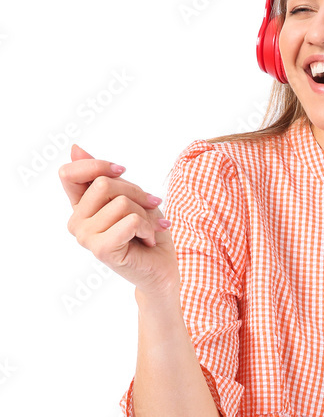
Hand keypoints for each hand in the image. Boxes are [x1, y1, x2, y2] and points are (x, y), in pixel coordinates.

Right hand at [59, 144, 180, 297]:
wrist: (162, 268)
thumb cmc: (147, 232)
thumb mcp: (128, 197)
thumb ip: (102, 176)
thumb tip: (74, 148)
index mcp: (80, 207)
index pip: (69, 173)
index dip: (98, 166)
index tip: (122, 171)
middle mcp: (77, 223)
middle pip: (104, 184)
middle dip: (136, 193)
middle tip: (149, 210)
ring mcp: (86, 237)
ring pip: (120, 202)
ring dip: (145, 214)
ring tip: (148, 230)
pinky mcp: (102, 249)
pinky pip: (131, 220)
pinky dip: (148, 227)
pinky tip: (147, 240)